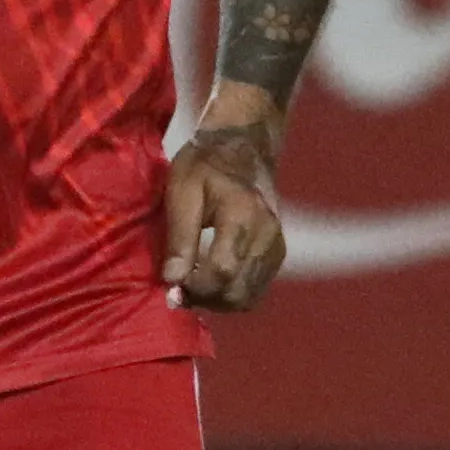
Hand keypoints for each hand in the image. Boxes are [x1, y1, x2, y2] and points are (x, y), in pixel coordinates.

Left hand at [157, 87, 288, 309]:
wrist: (242, 149)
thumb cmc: (205, 165)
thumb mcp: (182, 192)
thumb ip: (180, 238)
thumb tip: (173, 280)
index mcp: (243, 215)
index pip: (223, 270)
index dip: (195, 287)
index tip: (172, 286)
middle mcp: (267, 235)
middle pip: (238, 290)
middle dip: (205, 298)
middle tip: (178, 290)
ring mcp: (276, 246)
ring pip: (248, 297)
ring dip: (217, 301)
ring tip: (192, 287)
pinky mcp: (277, 254)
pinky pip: (255, 290)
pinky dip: (231, 294)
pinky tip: (211, 282)